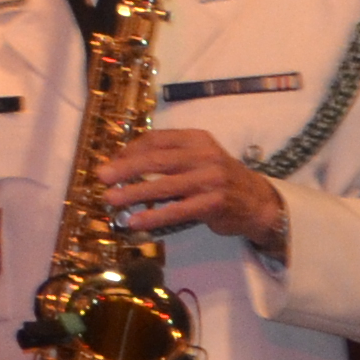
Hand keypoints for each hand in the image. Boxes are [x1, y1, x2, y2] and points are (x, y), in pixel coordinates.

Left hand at [98, 128, 284, 255]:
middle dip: (125, 168)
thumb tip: (124, 164)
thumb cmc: (219, 180)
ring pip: (164, 185)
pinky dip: (154, 215)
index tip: (111, 162)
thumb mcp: (198, 159)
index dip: (130, 150)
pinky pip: (177, 210)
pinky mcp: (213, 203)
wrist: (257, 201)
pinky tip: (135, 221)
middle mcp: (204, 155)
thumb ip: (170, 159)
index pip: (157, 139)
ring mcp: (210, 179)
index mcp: (197, 139)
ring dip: (134, 192)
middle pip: (156, 159)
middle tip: (102, 176)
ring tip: (111, 199)